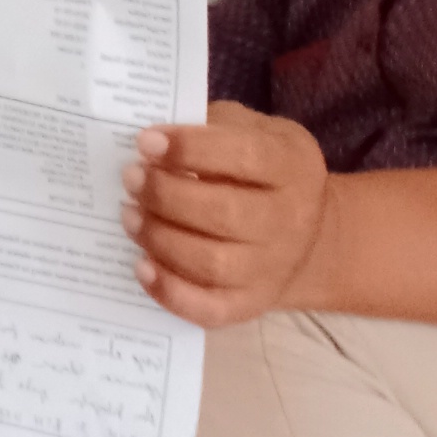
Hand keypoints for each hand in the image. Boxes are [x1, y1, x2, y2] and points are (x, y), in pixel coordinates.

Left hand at [121, 104, 332, 327]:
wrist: (307, 233)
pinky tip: (141, 265)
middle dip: (166, 195)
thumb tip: (153, 141)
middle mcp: (290, 221)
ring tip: (130, 216)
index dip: (190, 149)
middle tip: (131, 179)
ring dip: (160, 239)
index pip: (243, 157)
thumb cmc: (262, 170)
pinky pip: (208, 308)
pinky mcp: (250, 304)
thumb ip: (211, 128)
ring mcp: (272, 269)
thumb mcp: (252, 130)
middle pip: (224, 214)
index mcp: (292, 166)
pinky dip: (169, 291)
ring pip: (212, 264)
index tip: (145, 142)